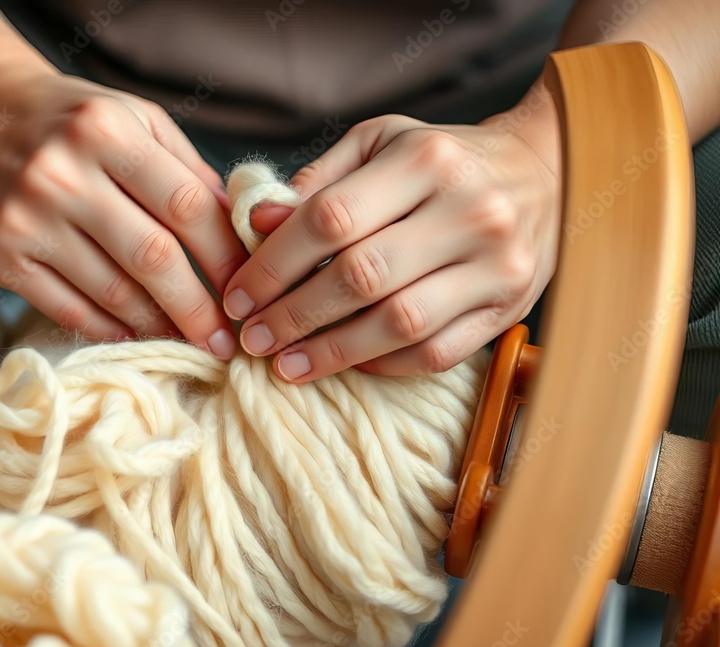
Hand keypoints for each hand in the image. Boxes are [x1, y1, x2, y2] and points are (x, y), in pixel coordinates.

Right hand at [0, 60, 244, 356]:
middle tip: (225, 341)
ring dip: (158, 325)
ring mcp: (24, 218)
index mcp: (105, 131)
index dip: (224, 256)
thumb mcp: (135, 119)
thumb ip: (187, 170)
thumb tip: (239, 235)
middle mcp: (60, 173)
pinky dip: (110, 330)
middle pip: (151, 257)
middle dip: (197, 307)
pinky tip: (137, 336)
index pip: (185, 205)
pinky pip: (67, 308)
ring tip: (187, 341)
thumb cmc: (72, 120)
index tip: (247, 290)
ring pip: (111, 292)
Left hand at [223, 85, 560, 379]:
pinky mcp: (508, 310)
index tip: (239, 295)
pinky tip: (345, 364)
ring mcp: (496, 265)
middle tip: (252, 339)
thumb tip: (257, 224)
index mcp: (427, 159)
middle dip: (293, 314)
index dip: (273, 264)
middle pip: (360, 276)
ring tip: (286, 364)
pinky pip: (435, 353)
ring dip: (332, 352)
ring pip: (399, 323)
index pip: (330, 218)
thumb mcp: (382, 143)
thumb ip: (319, 181)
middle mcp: (469, 210)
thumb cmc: (443, 160)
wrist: (547, 173)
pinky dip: (383, 364)